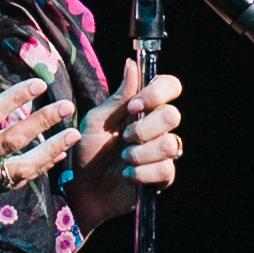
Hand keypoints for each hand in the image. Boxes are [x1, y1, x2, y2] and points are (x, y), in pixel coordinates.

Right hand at [0, 70, 69, 235]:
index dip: (16, 98)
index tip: (37, 83)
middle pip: (13, 141)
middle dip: (44, 122)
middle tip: (67, 105)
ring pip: (21, 169)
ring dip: (50, 151)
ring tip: (72, 135)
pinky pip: (13, 183)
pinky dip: (35, 170)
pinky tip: (52, 157)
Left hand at [67, 66, 189, 224]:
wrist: (80, 189)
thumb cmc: (86, 152)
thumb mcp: (97, 121)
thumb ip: (118, 97)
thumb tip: (131, 63)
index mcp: (144, 108)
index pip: (170, 87)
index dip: (157, 93)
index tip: (134, 106)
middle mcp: (157, 127)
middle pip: (173, 115)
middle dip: (145, 127)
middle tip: (124, 137)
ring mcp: (162, 152)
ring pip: (170, 144)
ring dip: (140, 152)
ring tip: (122, 158)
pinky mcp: (162, 177)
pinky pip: (165, 170)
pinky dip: (141, 172)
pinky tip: (127, 174)